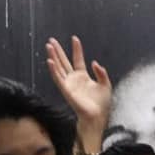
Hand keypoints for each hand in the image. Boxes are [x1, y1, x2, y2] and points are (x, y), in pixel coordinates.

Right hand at [46, 36, 110, 153]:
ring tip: (48, 46)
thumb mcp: (105, 84)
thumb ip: (101, 73)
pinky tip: (50, 61)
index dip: (76, 49)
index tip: (74, 38)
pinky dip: (53, 70)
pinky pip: (58, 78)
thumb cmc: (101, 103)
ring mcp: (69, 84)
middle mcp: (74, 79)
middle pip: (64, 61)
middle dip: (58, 51)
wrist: (97, 116)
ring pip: (58, 68)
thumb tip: (94, 62)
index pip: (78, 59)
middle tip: (51, 40)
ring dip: (53, 57)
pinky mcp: (66, 90)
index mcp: (83, 76)